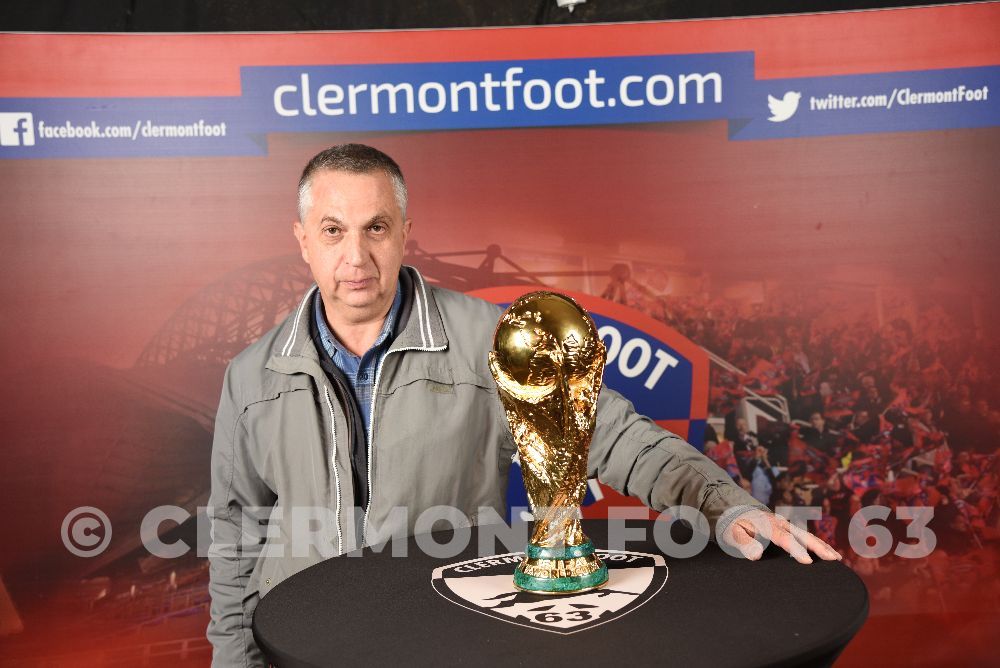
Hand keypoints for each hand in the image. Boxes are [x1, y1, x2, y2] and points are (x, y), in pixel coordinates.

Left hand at [724, 509, 841, 563]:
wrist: (735, 510)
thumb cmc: (734, 525)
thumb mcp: (732, 534)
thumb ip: (744, 543)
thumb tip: (756, 555)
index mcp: (766, 524)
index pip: (784, 538)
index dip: (796, 549)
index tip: (807, 561)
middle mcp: (780, 523)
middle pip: (802, 535)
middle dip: (818, 547)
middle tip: (832, 559)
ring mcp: (786, 525)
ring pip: (807, 535)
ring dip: (822, 546)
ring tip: (836, 558)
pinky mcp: (789, 528)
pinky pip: (806, 536)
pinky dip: (819, 544)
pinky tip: (829, 553)